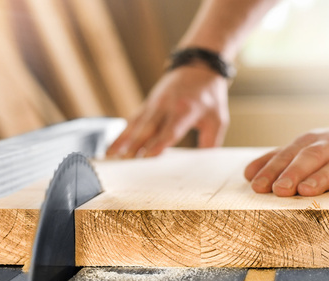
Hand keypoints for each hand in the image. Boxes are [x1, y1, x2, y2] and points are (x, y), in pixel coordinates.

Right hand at [106, 66, 229, 157]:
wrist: (198, 66)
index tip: (147, 157)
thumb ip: (210, 142)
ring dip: (123, 141)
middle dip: (136, 146)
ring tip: (110, 157)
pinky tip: (111, 148)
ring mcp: (153, 104)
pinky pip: (132, 122)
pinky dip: (121, 135)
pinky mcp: (147, 105)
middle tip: (125, 163)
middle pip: (148, 129)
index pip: (170, 130)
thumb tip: (202, 165)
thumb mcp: (218, 118)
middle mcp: (166, 106)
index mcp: (186, 110)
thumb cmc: (209, 95)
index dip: (159, 143)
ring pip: (136, 125)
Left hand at [243, 123, 328, 195]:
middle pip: (310, 157)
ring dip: (322, 177)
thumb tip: (249, 174)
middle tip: (277, 190)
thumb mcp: (313, 148)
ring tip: (306, 191)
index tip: (255, 184)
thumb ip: (284, 159)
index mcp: (313, 142)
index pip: (289, 154)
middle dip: (293, 172)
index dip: (271, 168)